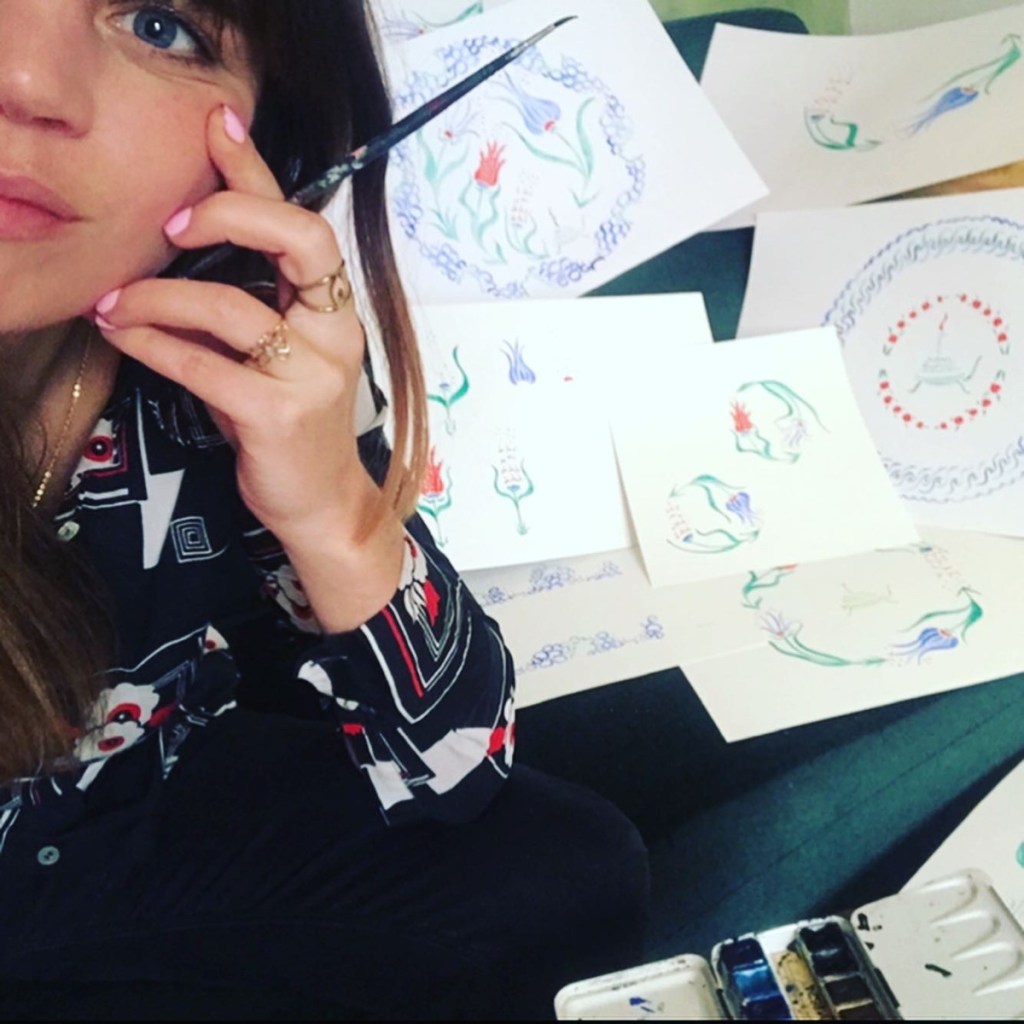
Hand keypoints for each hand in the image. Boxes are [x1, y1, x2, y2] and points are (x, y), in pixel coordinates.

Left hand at [94, 105, 374, 548]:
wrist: (322, 503)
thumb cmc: (293, 423)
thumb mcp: (281, 356)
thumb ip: (251, 304)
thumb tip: (179, 249)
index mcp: (336, 311)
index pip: (306, 225)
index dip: (260, 173)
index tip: (217, 126)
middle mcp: (334, 333)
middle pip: (299, 240)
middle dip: (230, 213)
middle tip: (172, 225)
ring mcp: (312, 374)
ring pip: (228, 307)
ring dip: (156, 297)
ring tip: (113, 301)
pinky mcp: (277, 414)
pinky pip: (201, 364)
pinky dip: (151, 343)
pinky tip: (120, 333)